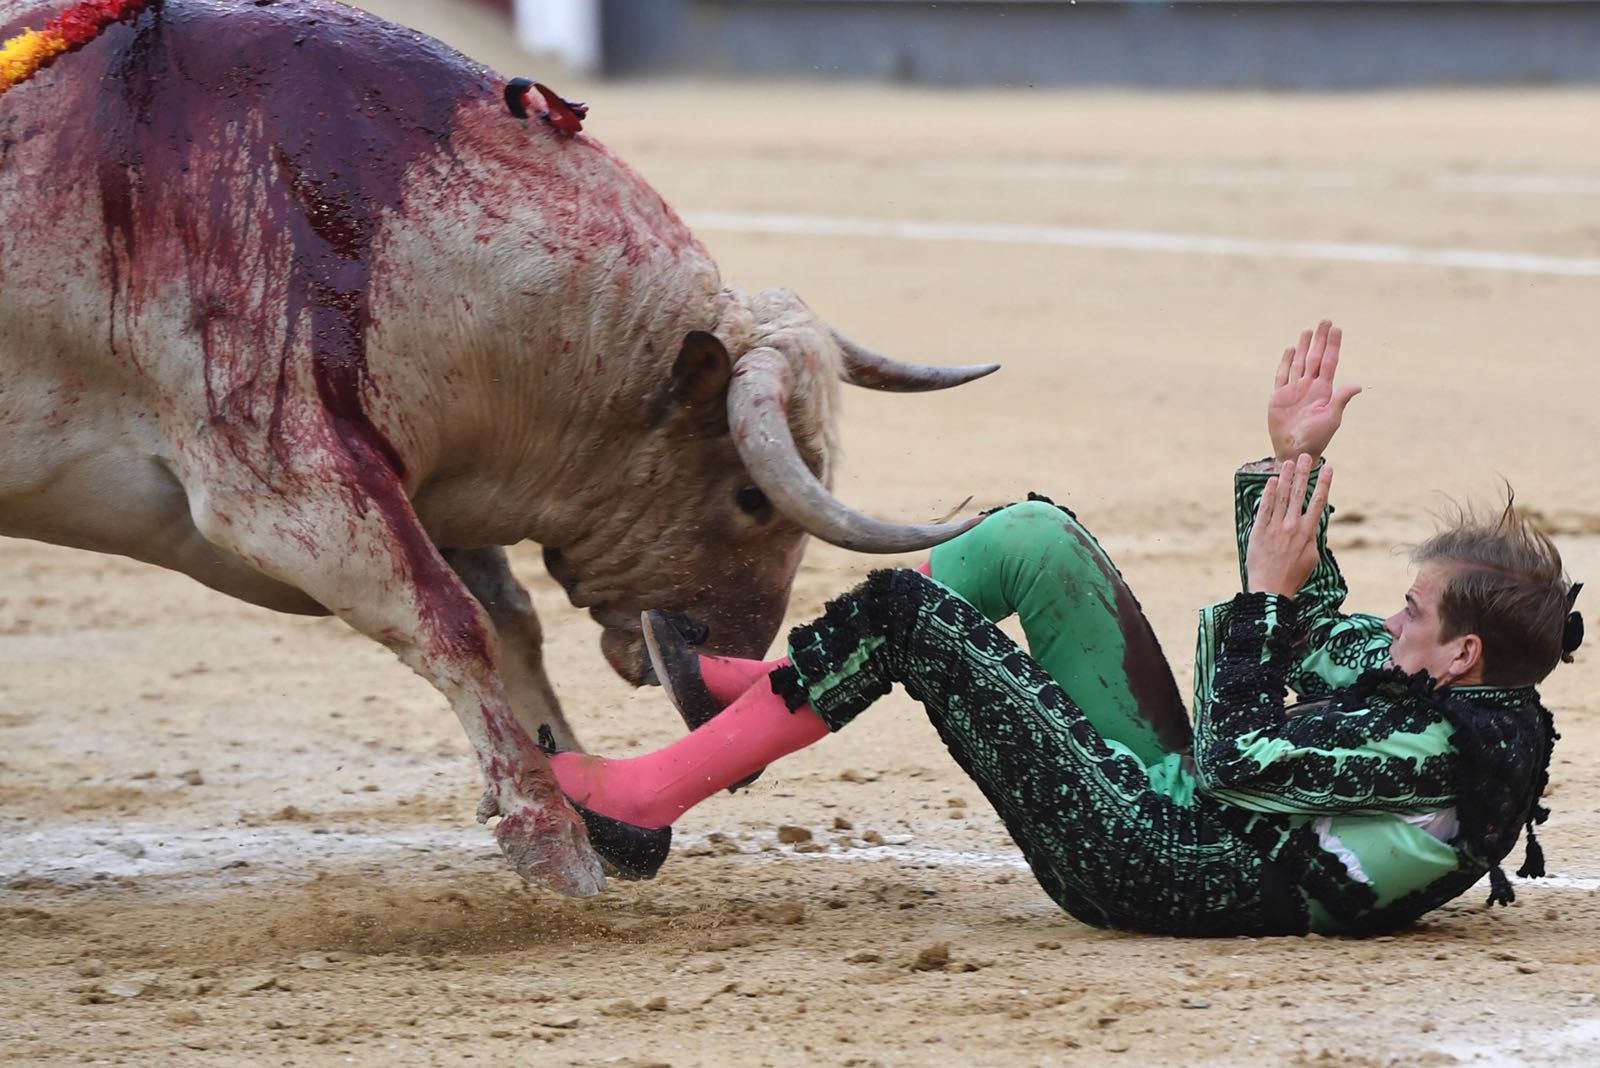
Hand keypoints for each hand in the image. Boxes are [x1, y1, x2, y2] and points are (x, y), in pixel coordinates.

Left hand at [1246, 454, 1332, 596]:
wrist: (1270, 589)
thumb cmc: (1292, 576)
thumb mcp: (1311, 558)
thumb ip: (1313, 538)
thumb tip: (1314, 524)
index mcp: (1308, 533)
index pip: (1318, 502)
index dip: (1323, 483)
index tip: (1328, 468)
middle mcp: (1292, 526)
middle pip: (1300, 493)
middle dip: (1304, 473)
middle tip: (1307, 456)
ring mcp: (1275, 527)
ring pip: (1282, 496)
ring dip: (1287, 477)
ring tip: (1290, 462)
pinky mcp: (1259, 530)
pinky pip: (1265, 507)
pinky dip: (1269, 493)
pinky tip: (1272, 480)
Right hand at [1267, 320, 1361, 461]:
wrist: (1294, 450)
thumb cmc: (1316, 437)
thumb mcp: (1331, 418)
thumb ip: (1341, 400)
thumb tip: (1357, 386)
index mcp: (1324, 390)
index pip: (1329, 362)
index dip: (1332, 345)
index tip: (1336, 328)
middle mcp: (1310, 386)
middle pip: (1315, 357)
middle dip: (1320, 339)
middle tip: (1325, 320)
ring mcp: (1294, 390)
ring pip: (1299, 362)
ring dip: (1303, 346)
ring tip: (1308, 330)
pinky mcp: (1279, 396)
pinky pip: (1282, 375)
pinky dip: (1286, 362)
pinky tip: (1290, 350)